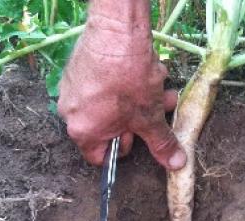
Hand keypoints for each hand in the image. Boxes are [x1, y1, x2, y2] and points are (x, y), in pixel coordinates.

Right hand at [58, 13, 186, 169]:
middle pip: (109, 127)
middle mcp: (70, 113)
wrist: (117, 32)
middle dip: (139, 118)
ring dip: (137, 98)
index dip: (125, 147)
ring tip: (157, 83)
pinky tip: (142, 68)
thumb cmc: (129, 79)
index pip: (101, 156)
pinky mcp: (77, 68)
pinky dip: (123, 81)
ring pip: (111, 103)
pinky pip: (103, 83)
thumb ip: (161, 143)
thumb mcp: (150, 117)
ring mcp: (71, 89)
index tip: (141, 134)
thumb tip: (175, 164)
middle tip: (158, 106)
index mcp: (83, 132)